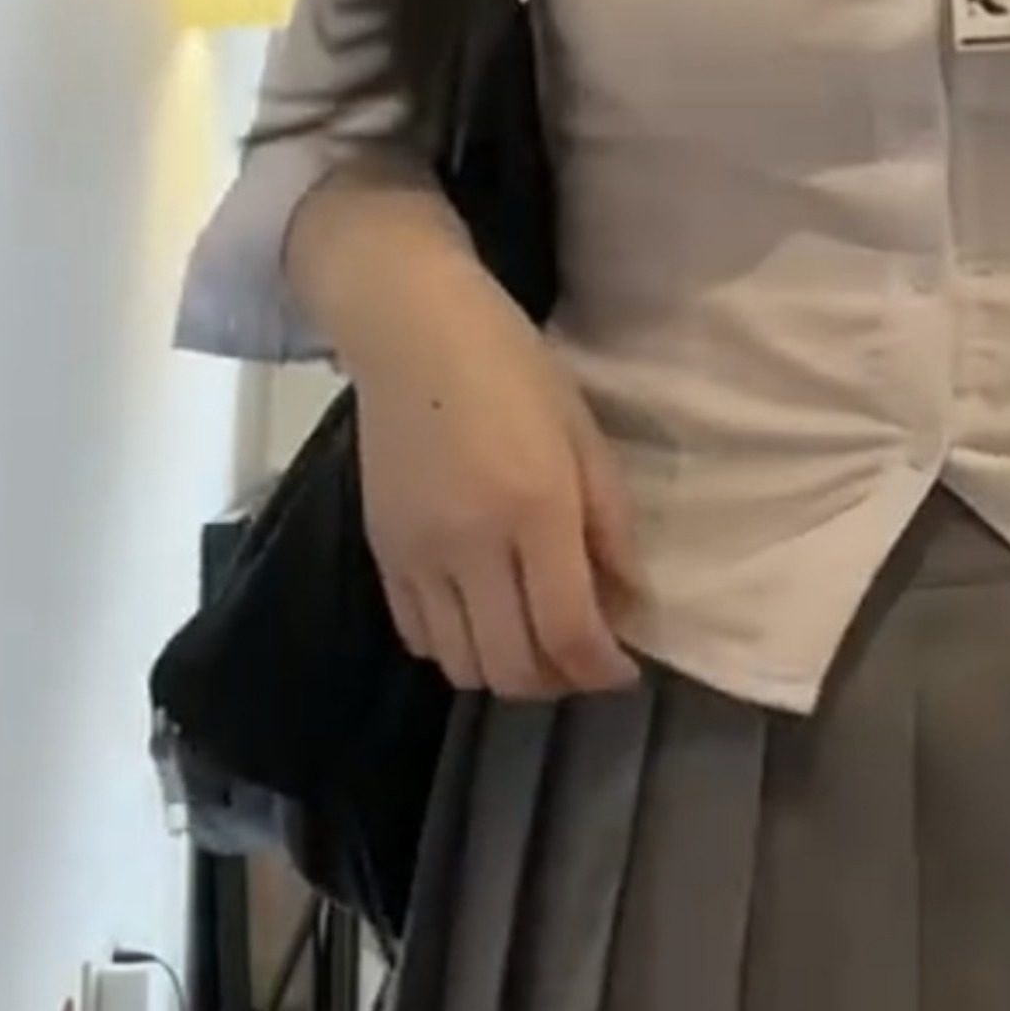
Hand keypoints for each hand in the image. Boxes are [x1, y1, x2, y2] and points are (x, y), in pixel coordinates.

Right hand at [357, 271, 642, 703]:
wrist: (410, 329)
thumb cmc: (514, 370)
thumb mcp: (585, 438)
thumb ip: (610, 529)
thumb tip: (628, 607)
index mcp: (533, 510)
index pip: (567, 631)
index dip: (601, 671)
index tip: (623, 670)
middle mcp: (470, 545)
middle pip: (512, 667)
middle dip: (558, 682)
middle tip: (582, 658)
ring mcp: (417, 555)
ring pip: (461, 666)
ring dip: (506, 671)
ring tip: (533, 640)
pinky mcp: (381, 554)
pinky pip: (419, 637)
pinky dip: (458, 648)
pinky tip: (484, 616)